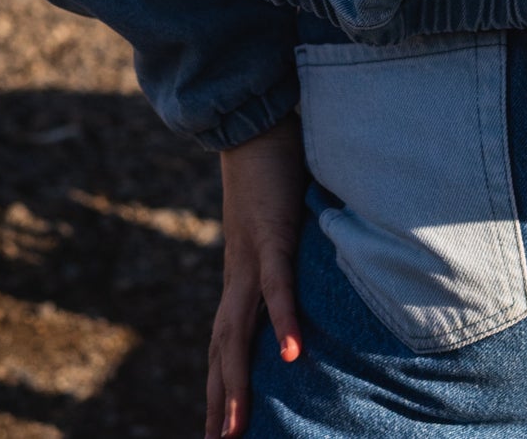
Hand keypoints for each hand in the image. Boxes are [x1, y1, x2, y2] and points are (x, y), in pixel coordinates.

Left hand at [207, 113, 306, 438]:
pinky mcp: (271, 235)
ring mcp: (250, 257)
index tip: (218, 427)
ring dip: (237, 385)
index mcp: (240, 273)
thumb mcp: (280, 222)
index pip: (225, 341)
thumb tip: (308, 272)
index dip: (220, 386)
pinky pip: (276, 289)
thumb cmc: (272, 166)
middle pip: (224, 352)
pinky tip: (290, 357)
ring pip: (238, 334)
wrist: (254, 119)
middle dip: (221, 402)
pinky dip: (282, 324)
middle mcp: (237, 274)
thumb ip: (289, 251)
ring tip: (238, 430)